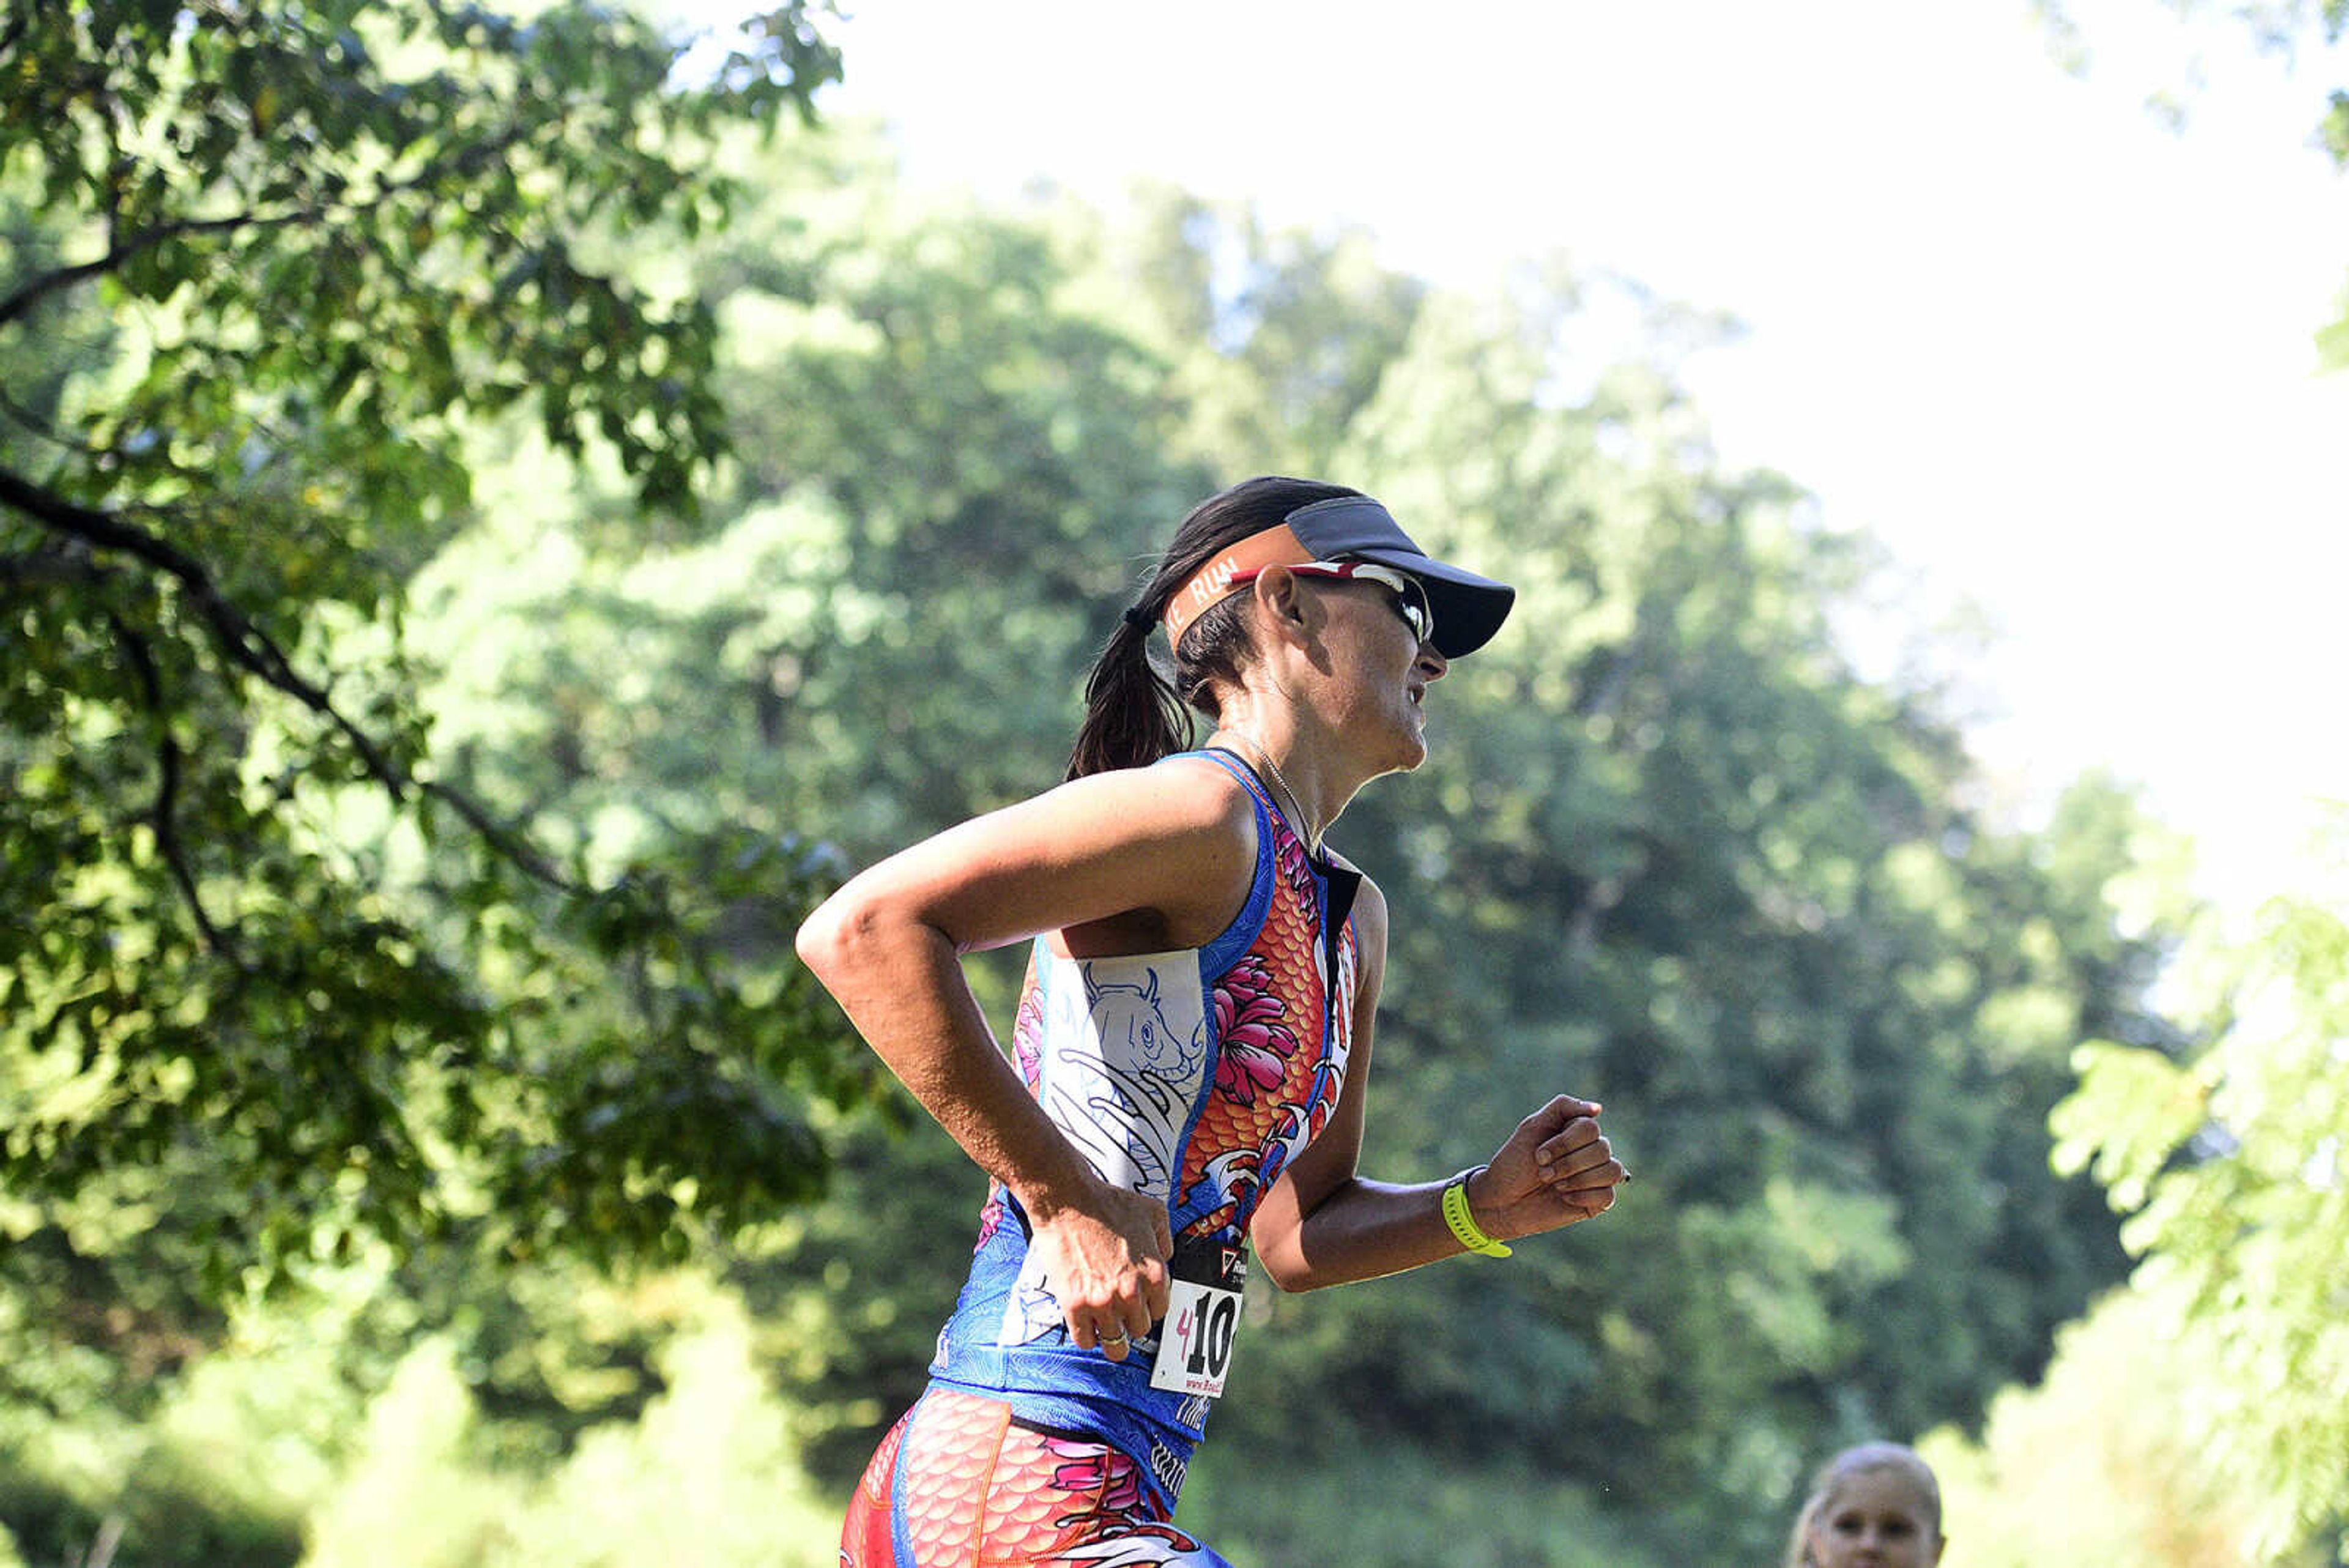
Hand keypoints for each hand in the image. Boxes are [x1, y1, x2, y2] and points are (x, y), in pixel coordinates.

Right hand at [1025, 1178, 1172, 1362]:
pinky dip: (1086, 1337)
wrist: (1067, 1200)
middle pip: (1139, 1329)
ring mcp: (1103, 1302)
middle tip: (1119, 1310)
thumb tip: (1165, 1257)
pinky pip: (1085, 1341)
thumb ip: (1165, 1239)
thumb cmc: (1106, 1202)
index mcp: (1154, 1273)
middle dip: (1130, 1320)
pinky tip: (1085, 1325)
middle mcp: (1132, 1292)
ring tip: (1105, 1329)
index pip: (1161, 1310)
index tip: (1138, 1302)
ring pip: (1116, 1345)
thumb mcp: (1152, 1212)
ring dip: (1111, 1338)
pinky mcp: (1075, 1306)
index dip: (1149, 1306)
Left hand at [1470, 1094, 1627, 1241]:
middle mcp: (1592, 1151)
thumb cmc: (1515, 1162)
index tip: (1539, 1154)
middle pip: (1602, 1149)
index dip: (1564, 1143)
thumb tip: (1598, 1108)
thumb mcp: (1532, 1126)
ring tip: (1555, 1185)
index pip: (1591, 1128)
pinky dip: (1583, 1196)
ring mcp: (1596, 1176)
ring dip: (1578, 1179)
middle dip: (1568, 1163)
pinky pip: (1608, 1196)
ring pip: (1613, 1170)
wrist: (1502, 1200)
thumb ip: (1563, 1107)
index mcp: (1578, 1131)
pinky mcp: (1597, 1202)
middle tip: (1543, 1173)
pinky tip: (1563, 1198)